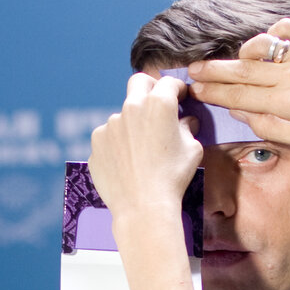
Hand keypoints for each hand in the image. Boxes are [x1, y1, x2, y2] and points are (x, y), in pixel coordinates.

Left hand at [88, 73, 201, 219]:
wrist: (143, 206)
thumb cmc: (172, 178)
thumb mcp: (192, 150)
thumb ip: (188, 128)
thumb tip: (186, 121)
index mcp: (158, 104)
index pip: (169, 83)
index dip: (178, 89)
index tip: (181, 97)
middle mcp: (131, 107)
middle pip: (139, 82)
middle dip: (151, 87)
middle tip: (158, 104)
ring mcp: (110, 124)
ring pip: (124, 115)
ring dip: (133, 124)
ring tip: (142, 151)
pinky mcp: (96, 142)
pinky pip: (109, 136)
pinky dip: (118, 143)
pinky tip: (127, 162)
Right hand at [189, 20, 289, 159]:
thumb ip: (269, 126)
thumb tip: (240, 112)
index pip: (240, 97)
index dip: (214, 93)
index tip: (195, 89)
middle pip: (241, 71)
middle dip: (213, 71)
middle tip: (191, 70)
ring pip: (259, 47)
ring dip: (239, 54)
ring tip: (227, 61)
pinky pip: (284, 30)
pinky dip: (270, 36)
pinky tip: (263, 46)